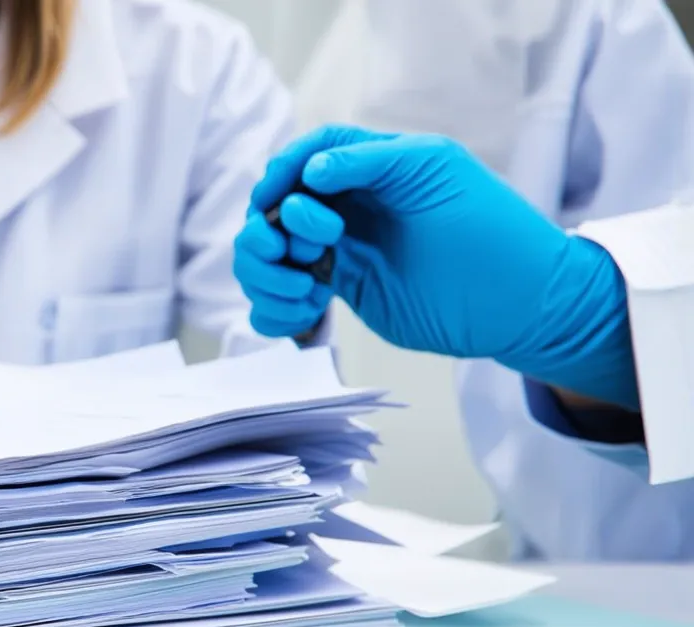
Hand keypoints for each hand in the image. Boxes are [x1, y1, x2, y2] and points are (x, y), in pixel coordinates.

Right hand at [241, 125, 638, 411]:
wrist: (519, 302)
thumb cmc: (490, 227)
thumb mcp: (431, 169)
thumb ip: (367, 161)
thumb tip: (311, 173)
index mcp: (370, 168)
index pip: (305, 157)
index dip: (281, 172)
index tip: (274, 197)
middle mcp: (349, 207)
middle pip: (274, 209)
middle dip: (267, 230)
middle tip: (300, 251)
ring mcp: (342, 251)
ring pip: (268, 257)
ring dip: (263, 274)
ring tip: (300, 290)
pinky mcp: (344, 293)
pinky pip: (284, 299)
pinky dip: (274, 310)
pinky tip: (304, 312)